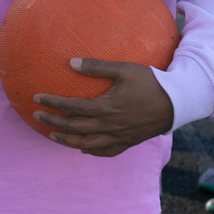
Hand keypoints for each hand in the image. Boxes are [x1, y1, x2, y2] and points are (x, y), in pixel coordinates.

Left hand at [32, 58, 174, 157]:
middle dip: (52, 122)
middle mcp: (108, 126)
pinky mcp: (127, 143)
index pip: (71, 107)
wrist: (177, 104)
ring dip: (66, 140)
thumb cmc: (150, 83)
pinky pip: (105, 151)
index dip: (52, 102)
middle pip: (73, 128)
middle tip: (37, 115)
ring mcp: (118, 137)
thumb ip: (96, 67)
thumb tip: (70, 62)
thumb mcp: (124, 69)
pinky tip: (83, 147)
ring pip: (85, 143)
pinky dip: (90, 150)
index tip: (36, 97)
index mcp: (105, 108)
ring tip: (52, 135)